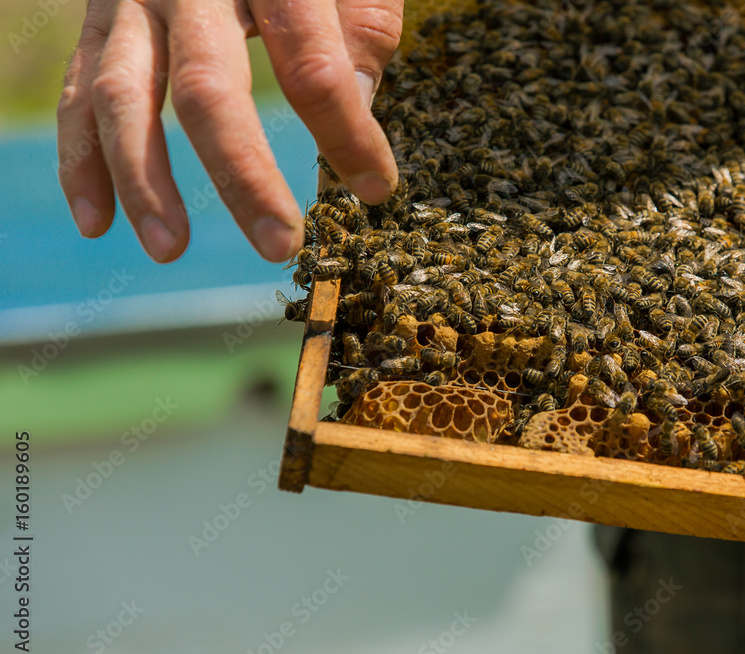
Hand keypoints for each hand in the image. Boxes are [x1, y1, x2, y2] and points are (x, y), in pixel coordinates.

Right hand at [57, 0, 401, 263]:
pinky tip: (98, 222)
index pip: (311, 66)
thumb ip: (357, 40)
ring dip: (143, 181)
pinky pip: (79, 93)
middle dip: (244, 178)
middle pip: (208, 90)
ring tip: (169, 250)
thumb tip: (354, 122)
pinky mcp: (100, 16)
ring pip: (125, 96)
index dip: (347, 133)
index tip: (375, 187)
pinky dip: (81, 160)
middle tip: (280, 246)